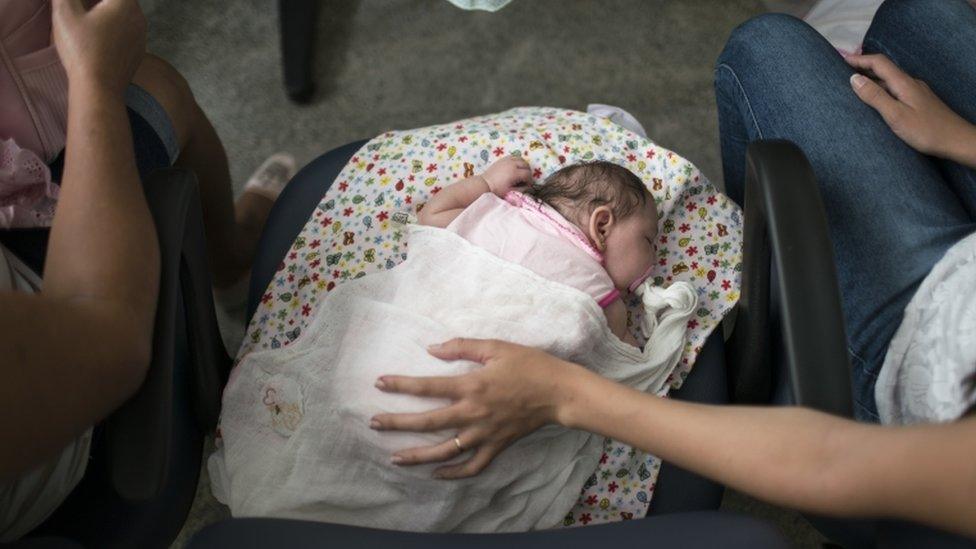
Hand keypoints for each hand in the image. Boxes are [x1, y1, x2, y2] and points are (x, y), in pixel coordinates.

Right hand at [52, 0, 145, 95]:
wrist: (99, 88)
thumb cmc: (82, 49)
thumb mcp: (65, 13)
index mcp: (124, 4)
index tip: (80, 4)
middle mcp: (139, 18)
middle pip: (120, 0)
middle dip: (100, 1)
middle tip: (83, 7)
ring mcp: (142, 37)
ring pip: (126, 15)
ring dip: (108, 13)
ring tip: (89, 19)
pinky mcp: (138, 52)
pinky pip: (127, 33)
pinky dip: (115, 29)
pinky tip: (99, 37)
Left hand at [370, 338, 583, 478]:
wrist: (559, 392)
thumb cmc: (530, 365)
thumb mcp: (496, 347)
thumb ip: (462, 346)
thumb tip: (432, 349)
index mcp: (471, 385)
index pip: (427, 387)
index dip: (401, 385)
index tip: (379, 383)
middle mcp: (473, 413)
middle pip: (428, 422)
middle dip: (398, 423)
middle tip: (374, 424)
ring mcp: (484, 433)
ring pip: (445, 450)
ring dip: (418, 455)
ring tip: (395, 458)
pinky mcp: (497, 446)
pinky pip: (472, 466)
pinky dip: (453, 473)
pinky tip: (436, 474)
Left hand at [480, 156, 532, 196]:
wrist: (484, 184)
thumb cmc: (497, 189)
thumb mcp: (510, 192)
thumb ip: (521, 189)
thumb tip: (528, 187)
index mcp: (514, 172)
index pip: (527, 174)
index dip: (530, 180)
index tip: (528, 185)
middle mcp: (512, 164)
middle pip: (526, 165)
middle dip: (528, 172)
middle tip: (526, 179)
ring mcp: (507, 160)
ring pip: (521, 159)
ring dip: (523, 165)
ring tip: (521, 172)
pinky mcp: (502, 159)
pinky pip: (513, 157)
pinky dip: (517, 161)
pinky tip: (515, 167)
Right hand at [848, 54, 975, 162]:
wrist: (956, 140)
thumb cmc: (926, 131)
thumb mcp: (896, 115)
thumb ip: (875, 96)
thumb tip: (854, 78)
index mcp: (904, 83)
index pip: (879, 63)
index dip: (859, 59)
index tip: (840, 60)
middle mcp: (910, 83)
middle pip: (884, 69)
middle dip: (863, 67)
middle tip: (843, 72)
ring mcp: (916, 92)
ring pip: (890, 80)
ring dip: (872, 79)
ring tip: (854, 86)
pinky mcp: (919, 102)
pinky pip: (895, 90)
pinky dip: (881, 89)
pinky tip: (876, 100)